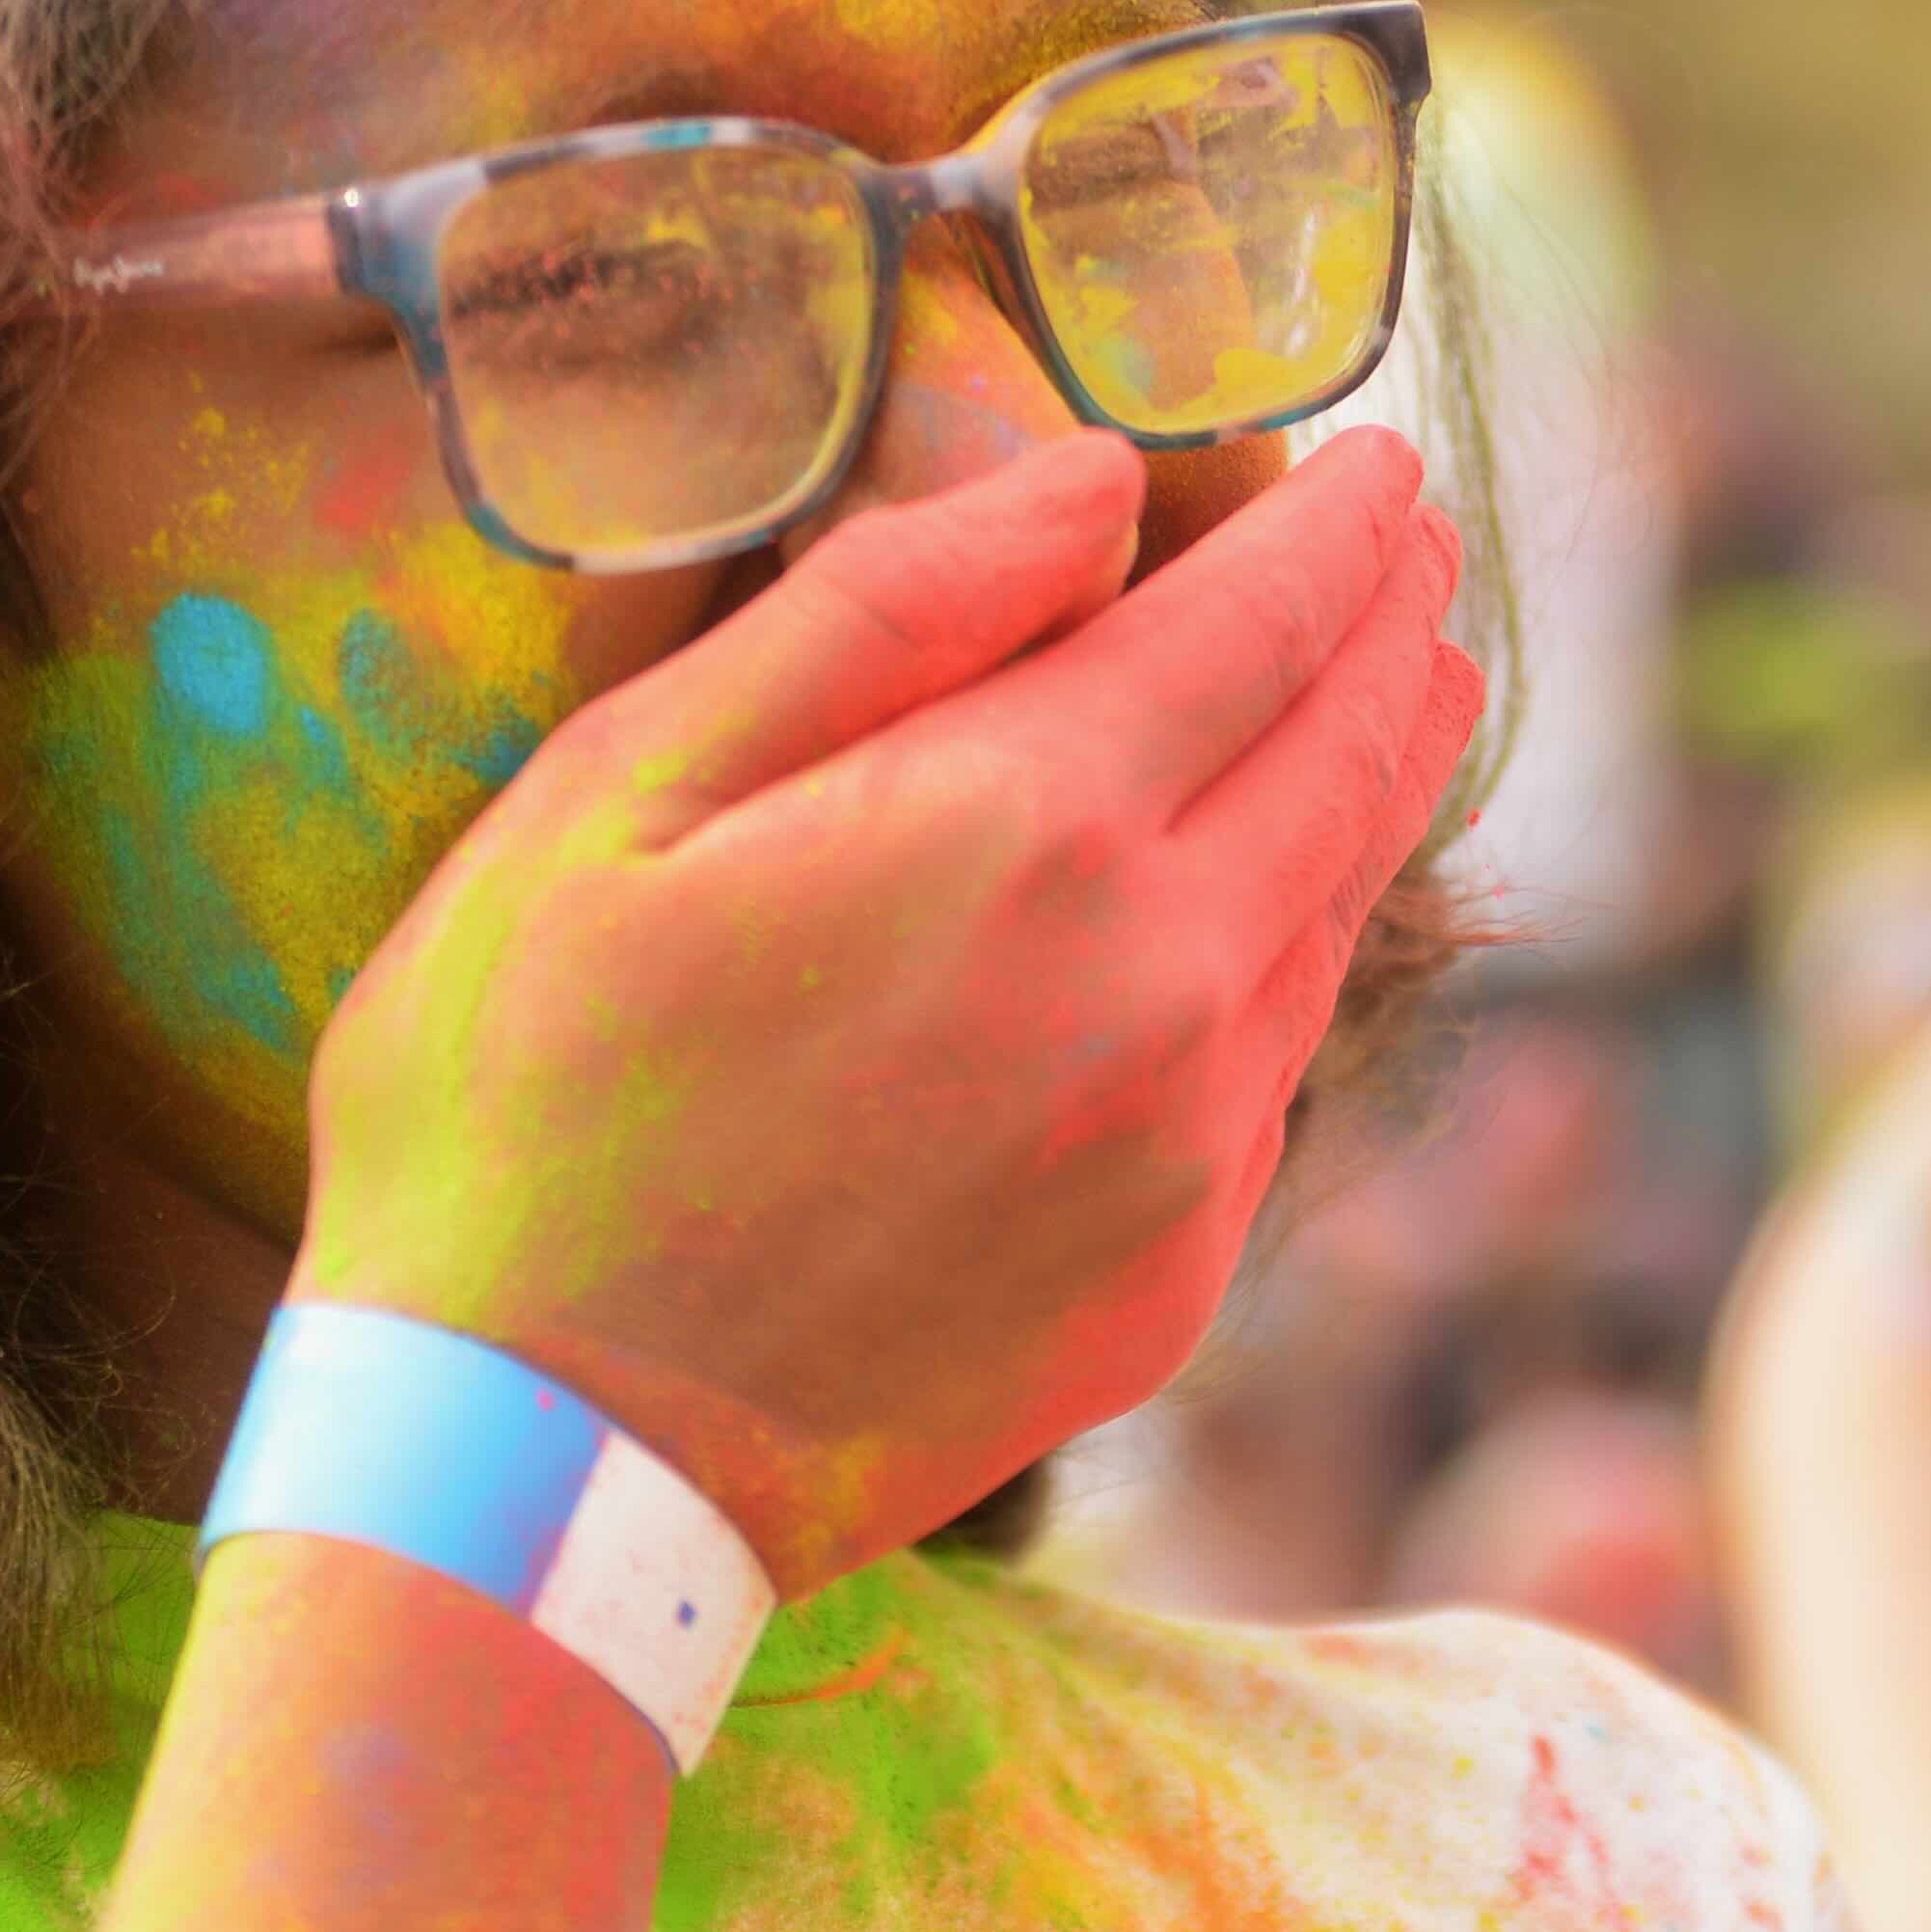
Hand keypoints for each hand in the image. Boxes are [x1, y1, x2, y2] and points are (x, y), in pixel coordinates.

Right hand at [296, 430, 1477, 1587]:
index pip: (1264, 626)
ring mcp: (1191, 1152)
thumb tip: (1098, 481)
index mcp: (1029, 830)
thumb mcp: (626, 792)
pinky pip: (1282, 1066)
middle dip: (1393, 630)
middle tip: (1415, 553)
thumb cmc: (515, 1099)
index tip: (1383, 466)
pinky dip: (1304, 947)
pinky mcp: (1176, 1279)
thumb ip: (882, 614)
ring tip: (1399, 691)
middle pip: (1351, 757)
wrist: (533, 1465)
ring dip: (1380, 779)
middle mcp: (1165, 986)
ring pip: (1339, 913)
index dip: (1338, 532)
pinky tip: (1281, 905)